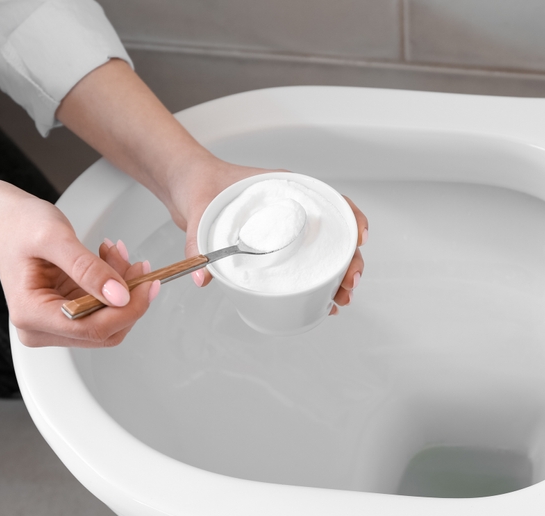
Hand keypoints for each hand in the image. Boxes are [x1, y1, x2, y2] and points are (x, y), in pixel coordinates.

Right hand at [0, 182, 156, 346]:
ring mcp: (53, 324)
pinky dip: (113, 285)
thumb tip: (120, 296)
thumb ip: (88, 269)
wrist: (5, 219)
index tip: (148, 284)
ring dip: (122, 289)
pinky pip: (102, 309)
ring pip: (108, 321)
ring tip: (116, 254)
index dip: (127, 310)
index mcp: (31, 314)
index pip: (92, 329)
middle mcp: (39, 328)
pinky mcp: (66, 315)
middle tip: (137, 264)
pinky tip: (109, 260)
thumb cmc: (20, 224)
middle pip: (104, 331)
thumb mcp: (56, 238)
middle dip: (127, 298)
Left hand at [56, 60, 367, 315]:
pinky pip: (308, 263)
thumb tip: (203, 277)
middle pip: (336, 234)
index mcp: (285, 191)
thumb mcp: (199, 211)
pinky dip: (320, 282)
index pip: (331, 201)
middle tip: (348, 285)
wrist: (187, 186)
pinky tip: (325, 300)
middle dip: (350, 262)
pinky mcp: (278, 247)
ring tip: (340, 299)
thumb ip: (197, 244)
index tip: (358, 240)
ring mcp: (289, 229)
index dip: (351, 219)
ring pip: (327, 252)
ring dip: (340, 276)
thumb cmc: (201, 185)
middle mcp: (293, 210)